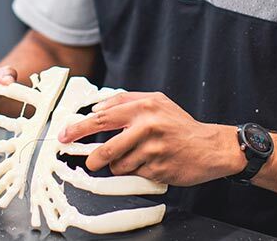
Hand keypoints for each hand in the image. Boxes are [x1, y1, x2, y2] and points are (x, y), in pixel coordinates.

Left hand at [58, 91, 244, 186]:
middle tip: (84, 157)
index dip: (80, 127)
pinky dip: (136, 171)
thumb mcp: (157, 103)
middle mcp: (147, 125)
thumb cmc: (180, 126)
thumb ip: (127, 101)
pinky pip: (133, 174)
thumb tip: (96, 109)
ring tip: (135, 158)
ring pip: (118, 164)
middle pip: (105, 145)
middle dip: (90, 154)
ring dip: (120, 165)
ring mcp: (152, 148)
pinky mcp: (157, 168)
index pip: (103, 116)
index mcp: (144, 106)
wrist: (210, 147)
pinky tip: (150, 164)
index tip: (66, 134)